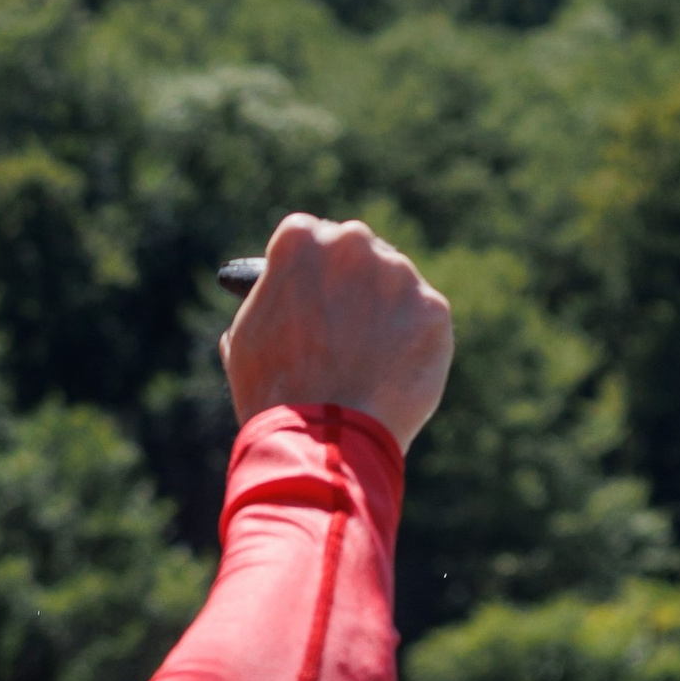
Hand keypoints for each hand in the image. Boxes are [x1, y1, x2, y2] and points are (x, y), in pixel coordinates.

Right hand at [221, 215, 453, 455]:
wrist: (323, 444)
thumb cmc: (275, 396)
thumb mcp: (245, 340)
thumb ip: (268, 302)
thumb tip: (278, 299)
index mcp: (300, 240)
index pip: (308, 235)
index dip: (308, 271)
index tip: (310, 293)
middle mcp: (353, 242)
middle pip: (356, 250)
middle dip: (350, 282)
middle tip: (343, 326)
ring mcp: (399, 274)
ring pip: (395, 283)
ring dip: (384, 310)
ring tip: (367, 360)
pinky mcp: (434, 309)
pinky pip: (422, 318)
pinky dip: (412, 341)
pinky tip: (392, 371)